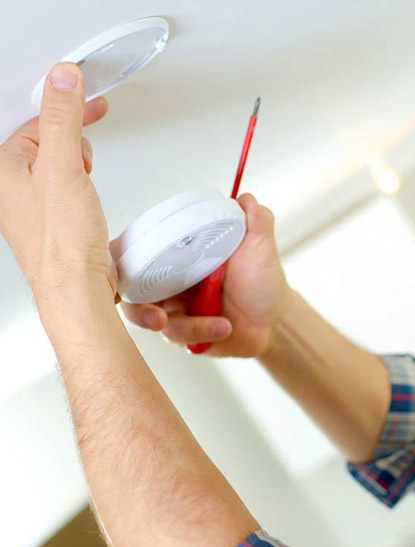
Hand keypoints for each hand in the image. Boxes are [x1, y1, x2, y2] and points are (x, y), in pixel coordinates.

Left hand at [0, 63, 113, 309]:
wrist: (76, 286)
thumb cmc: (61, 241)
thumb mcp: (63, 167)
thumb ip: (62, 119)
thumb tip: (62, 79)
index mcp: (2, 166)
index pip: (31, 117)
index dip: (61, 100)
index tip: (85, 90)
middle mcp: (9, 183)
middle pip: (41, 135)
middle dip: (70, 126)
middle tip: (93, 114)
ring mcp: (28, 200)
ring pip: (52, 158)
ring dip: (75, 153)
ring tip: (86, 161)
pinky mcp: (49, 214)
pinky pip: (60, 180)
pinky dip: (77, 175)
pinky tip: (86, 184)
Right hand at [120, 193, 291, 357]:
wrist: (273, 320)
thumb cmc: (261, 280)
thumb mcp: (260, 248)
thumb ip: (256, 222)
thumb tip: (248, 199)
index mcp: (177, 253)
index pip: (135, 251)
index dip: (117, 258)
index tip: (121, 268)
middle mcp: (167, 280)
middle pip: (130, 292)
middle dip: (139, 308)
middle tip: (158, 317)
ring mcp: (172, 308)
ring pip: (153, 319)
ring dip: (185, 325)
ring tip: (220, 324)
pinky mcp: (181, 333)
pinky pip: (176, 336)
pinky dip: (201, 332)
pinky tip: (224, 327)